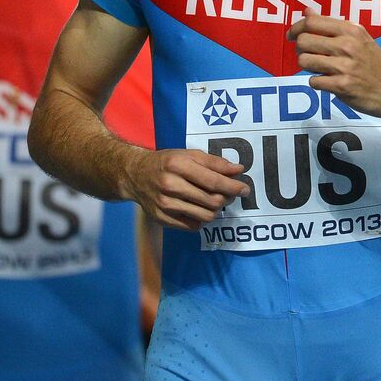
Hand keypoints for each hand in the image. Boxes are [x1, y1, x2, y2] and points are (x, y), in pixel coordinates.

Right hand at [124, 148, 249, 231]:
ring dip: (216, 210)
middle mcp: (170, 185)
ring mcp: (165, 204)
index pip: (213, 181)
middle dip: (227, 199)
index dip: (233, 187)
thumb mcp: (189, 155)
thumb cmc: (166, 162)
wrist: (135, 174)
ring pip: (205, 216)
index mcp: (178, 165)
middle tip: (230, 194)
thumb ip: (214, 162)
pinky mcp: (162, 218)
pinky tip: (199, 208)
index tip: (245, 189)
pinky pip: (193, 226)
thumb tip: (238, 170)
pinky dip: (202, 219)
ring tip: (215, 201)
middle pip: (212, 201)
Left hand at [287, 10, 380, 119]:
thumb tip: (307, 12)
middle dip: (301, 50)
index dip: (296, 28)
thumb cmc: (374, 63)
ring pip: (304, 61)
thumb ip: (331, 25)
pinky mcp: (341, 86)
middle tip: (309, 55)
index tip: (291, 35)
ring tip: (320, 69)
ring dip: (308, 66)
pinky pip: (313, 81)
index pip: (311, 22)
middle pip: (303, 41)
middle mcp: (347, 45)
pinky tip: (328, 82)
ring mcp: (344, 66)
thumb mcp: (358, 37)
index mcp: (351, 30)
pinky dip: (317, 82)